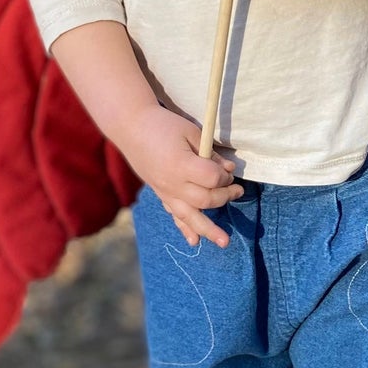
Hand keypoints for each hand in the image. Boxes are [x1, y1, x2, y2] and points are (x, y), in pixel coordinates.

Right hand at [119, 104, 242, 247]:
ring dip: (209, 230)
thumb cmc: (163, 124)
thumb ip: (211, 153)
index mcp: (181, 164)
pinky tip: (194, 241)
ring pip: (190, 216)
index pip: (212, 179)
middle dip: (225, 197)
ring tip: (224, 242)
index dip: (226, 177)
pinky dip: (184, 229)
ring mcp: (165, 191)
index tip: (229, 171)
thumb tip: (229, 170)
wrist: (130, 127)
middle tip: (238, 190)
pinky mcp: (161, 194)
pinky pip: (174, 215)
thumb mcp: (191, 131)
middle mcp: (173, 183)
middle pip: (206, 200)